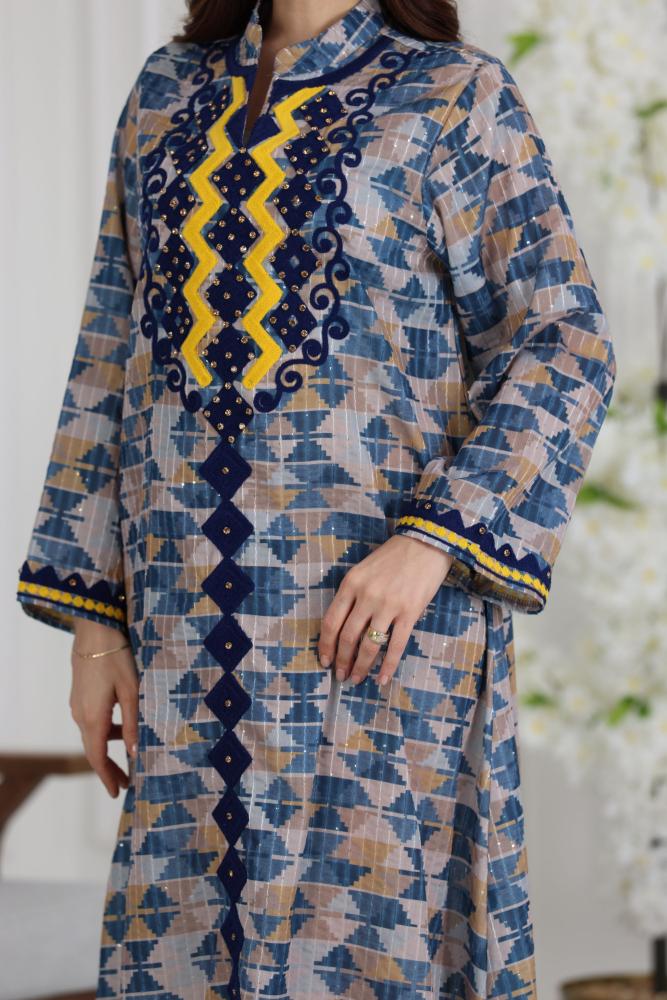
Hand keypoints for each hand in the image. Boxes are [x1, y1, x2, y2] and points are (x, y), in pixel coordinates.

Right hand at [69, 619, 138, 797]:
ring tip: (128, 758)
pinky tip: (121, 729)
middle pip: (93, 750)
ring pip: (92, 736)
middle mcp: (80, 715)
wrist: (94, 631)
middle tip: (125, 783)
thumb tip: (135, 752)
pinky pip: (91, 722)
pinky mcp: (79, 695)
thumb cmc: (117, 658)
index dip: (107, 777)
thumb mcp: (132, 691)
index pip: (97, 757)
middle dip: (109, 769)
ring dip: (108, 750)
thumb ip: (133, 723)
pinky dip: (105, 733)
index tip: (118, 792)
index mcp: (93, 718)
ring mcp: (77, 705)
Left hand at [318, 533, 452, 687]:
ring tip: (356, 679)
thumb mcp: (363, 570)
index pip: (331, 622)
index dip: (326, 645)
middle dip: (342, 661)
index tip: (324, 661)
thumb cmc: (393, 556)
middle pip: (347, 637)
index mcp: (350, 584)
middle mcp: (366, 596)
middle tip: (341, 675)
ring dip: (361, 666)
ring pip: (368, 645)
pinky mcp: (409, 613)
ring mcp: (388, 605)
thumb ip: (352, 594)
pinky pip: (395, 646)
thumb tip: (343, 627)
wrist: (425, 543)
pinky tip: (382, 679)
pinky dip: (387, 666)